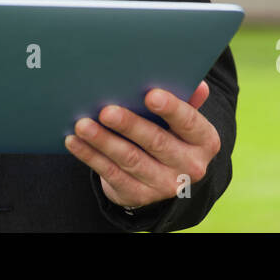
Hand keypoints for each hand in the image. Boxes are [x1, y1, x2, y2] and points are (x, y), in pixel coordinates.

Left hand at [64, 80, 219, 210]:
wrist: (166, 177)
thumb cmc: (172, 133)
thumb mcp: (183, 120)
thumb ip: (187, 100)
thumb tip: (199, 84)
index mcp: (204, 141)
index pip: (189, 122)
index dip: (171, 109)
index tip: (151, 94)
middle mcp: (190, 166)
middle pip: (156, 142)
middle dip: (129, 125)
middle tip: (106, 111)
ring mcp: (164, 185)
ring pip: (130, 159)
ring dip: (104, 141)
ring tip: (83, 125)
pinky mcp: (138, 195)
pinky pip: (111, 174)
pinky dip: (91, 156)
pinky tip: (75, 142)